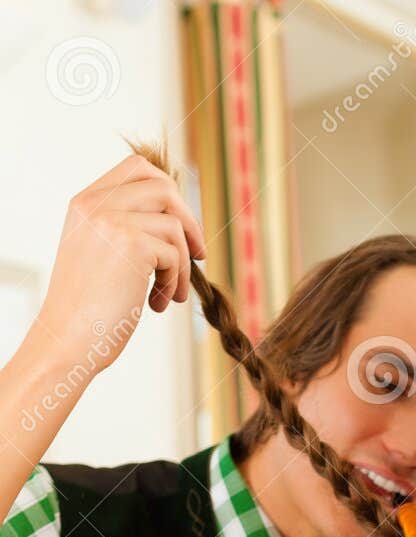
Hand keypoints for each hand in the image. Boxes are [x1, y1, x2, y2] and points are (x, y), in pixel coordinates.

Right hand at [32, 153, 205, 375]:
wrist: (67, 339)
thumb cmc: (86, 308)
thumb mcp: (98, 253)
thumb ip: (123, 228)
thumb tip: (177, 220)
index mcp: (85, 202)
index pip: (136, 168)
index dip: (168, 191)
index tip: (181, 225)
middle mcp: (96, 204)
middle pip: (163, 187)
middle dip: (189, 221)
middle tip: (198, 255)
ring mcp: (113, 220)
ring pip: (175, 225)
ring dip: (183, 264)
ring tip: (171, 294)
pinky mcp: (132, 244)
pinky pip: (175, 254)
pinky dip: (175, 282)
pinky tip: (157, 304)